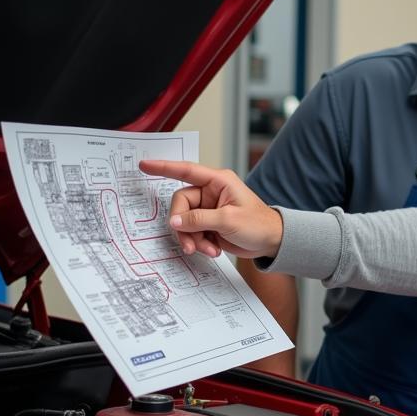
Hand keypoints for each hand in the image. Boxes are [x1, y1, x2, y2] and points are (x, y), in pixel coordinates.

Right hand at [138, 159, 281, 258]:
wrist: (272, 242)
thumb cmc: (259, 224)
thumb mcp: (228, 220)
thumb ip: (199, 219)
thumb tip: (175, 221)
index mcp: (219, 182)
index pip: (187, 171)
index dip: (164, 167)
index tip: (145, 165)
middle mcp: (211, 193)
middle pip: (181, 204)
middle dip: (185, 226)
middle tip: (192, 243)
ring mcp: (209, 209)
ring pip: (185, 221)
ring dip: (193, 238)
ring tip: (209, 249)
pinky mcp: (208, 224)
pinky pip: (192, 232)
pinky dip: (199, 243)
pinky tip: (213, 249)